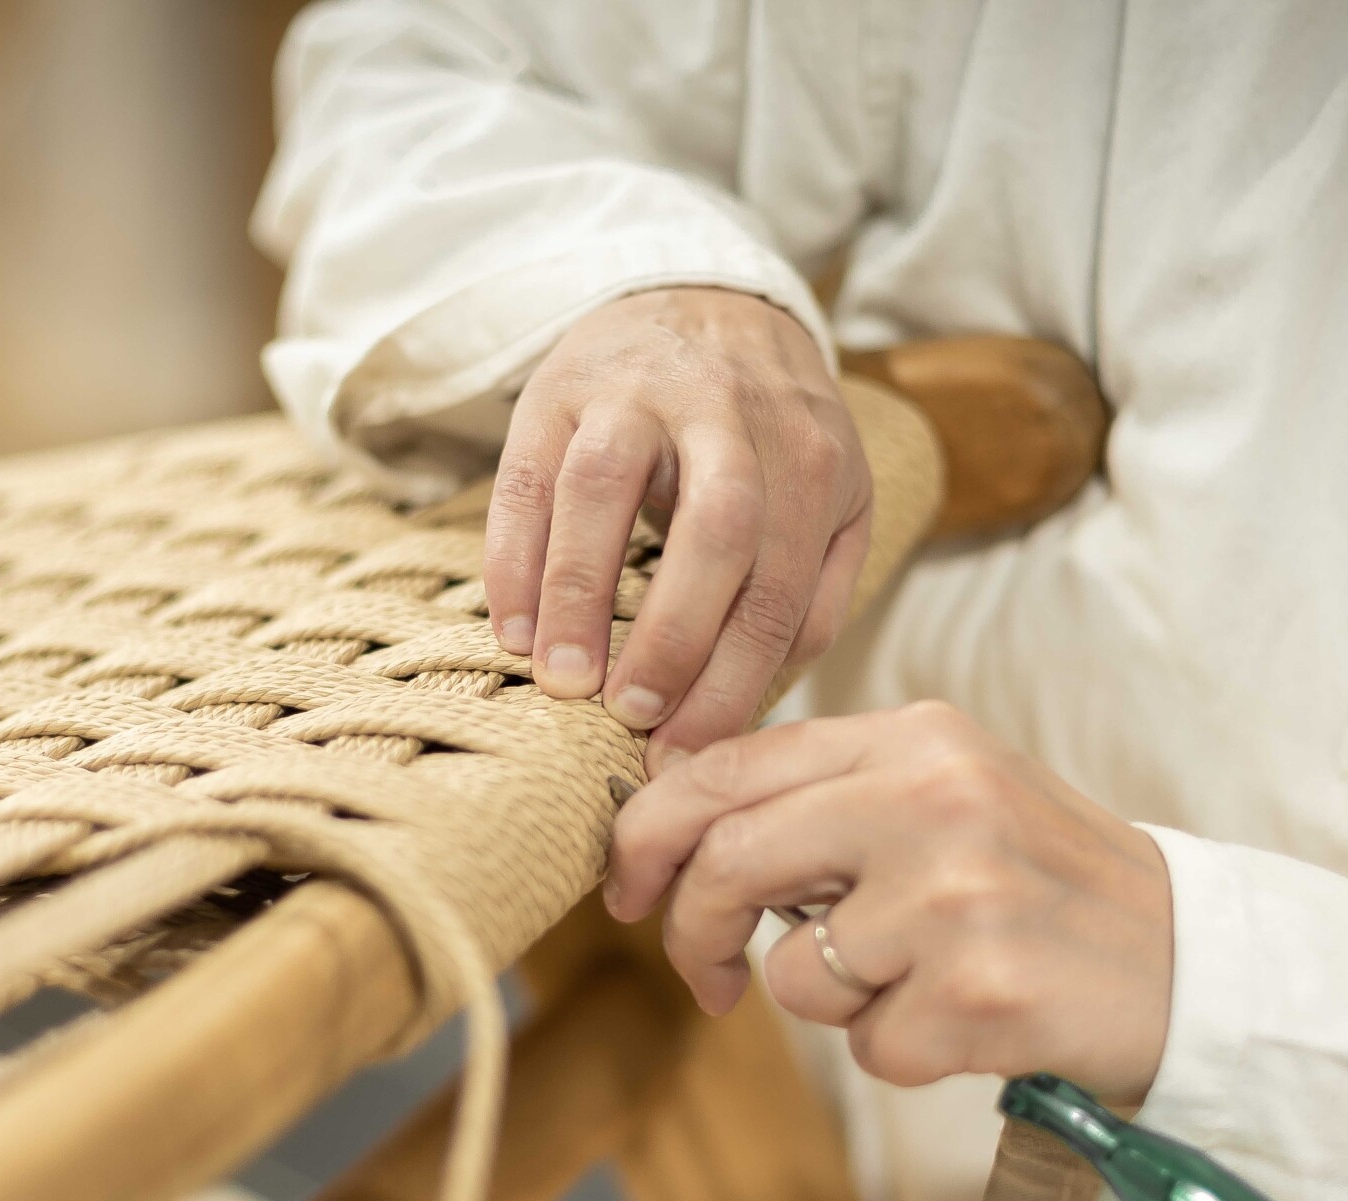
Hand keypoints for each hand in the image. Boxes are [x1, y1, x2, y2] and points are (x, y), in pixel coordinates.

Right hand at [487, 287, 872, 768]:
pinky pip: (527, 475)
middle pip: (713, 528)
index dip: (733, 680)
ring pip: (604, 488)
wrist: (707, 300)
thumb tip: (764, 694)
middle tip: (630, 717)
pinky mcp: (558, 387)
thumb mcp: (834, 496)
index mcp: (810, 457)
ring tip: (559, 681)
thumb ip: (820, 591)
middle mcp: (730, 412)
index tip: (689, 753)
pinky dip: (513, 556)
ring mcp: (639, 391)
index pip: (779, 586)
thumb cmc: (771, 436)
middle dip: (672, 634)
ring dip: (578, 593)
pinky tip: (513, 627)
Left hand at [605, 702, 1175, 1102]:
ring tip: (922, 981)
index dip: (649, 829)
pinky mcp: (978, 991)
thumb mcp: (948, 796)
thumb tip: (675, 819)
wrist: (1189, 962)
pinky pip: (867, 1046)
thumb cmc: (1043, 885)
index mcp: (917, 737)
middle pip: (730, 860)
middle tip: (708, 975)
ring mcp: (958, 895)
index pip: (728, 765)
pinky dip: (900, 1051)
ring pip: (793, 974)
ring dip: (835, 1003)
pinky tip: (969, 1020)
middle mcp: (934, 799)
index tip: (629, 885)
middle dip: (695, 931)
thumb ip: (828, 795)